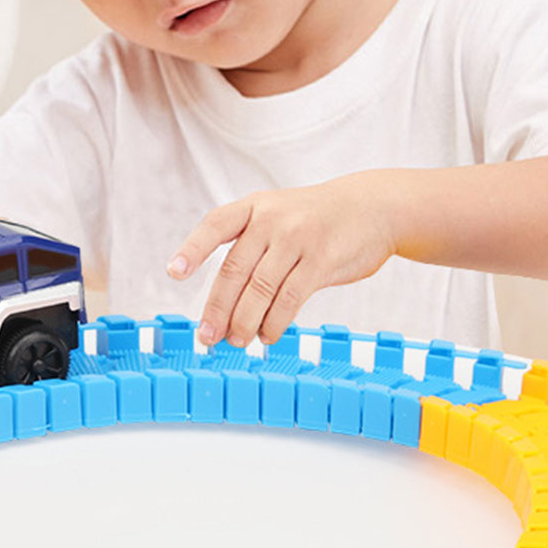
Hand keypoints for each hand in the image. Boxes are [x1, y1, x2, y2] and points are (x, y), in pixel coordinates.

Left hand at [167, 173, 398, 346]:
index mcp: (254, 207)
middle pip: (234, 270)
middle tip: (208, 336)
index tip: (174, 273)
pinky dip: (274, 323)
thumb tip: (223, 304)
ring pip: (260, 289)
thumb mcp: (278, 215)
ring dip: (245, 322)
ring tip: (238, 341)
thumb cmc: (317, 220)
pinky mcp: (321, 260)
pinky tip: (267, 335)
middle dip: (218, 308)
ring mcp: (298, 237)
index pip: (214, 226)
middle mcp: (272, 218)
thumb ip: (251, 247)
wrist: (372, 208)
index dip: (192, 250)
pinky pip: (289, 299)